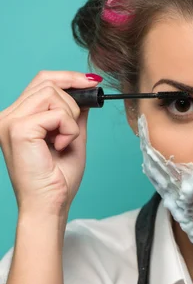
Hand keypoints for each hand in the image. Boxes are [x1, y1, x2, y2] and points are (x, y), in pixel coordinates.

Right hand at [0, 70, 99, 217]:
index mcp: (17, 118)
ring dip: (70, 118)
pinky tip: (61, 146)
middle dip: (73, 101)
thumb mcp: (72, 138)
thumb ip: (74, 114)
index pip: (40, 82)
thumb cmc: (57, 180)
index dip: (68, 78)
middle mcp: (8, 116)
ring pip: (52, 93)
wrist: (49, 205)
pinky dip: (68, 129)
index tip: (93, 82)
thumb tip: (85, 91)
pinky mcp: (19, 128)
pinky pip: (56, 113)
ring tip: (64, 142)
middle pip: (47, 82)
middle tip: (76, 127)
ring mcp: (10, 121)